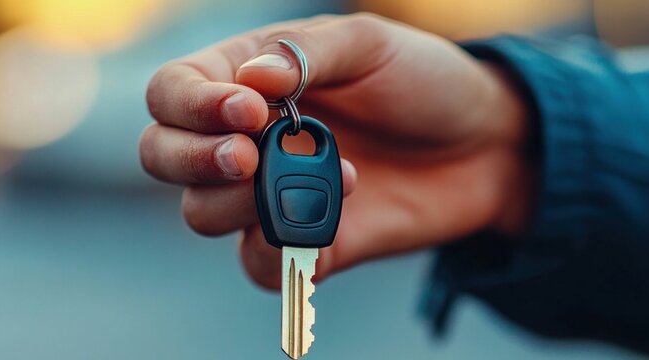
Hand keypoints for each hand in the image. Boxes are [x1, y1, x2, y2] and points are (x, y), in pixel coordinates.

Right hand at [139, 13, 532, 289]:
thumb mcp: (369, 44)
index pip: (173, 92)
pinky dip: (281, 249)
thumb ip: (303, 55)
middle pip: (163, 156)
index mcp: (247, 80)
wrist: (484, 144)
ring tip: (329, 175)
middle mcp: (246, 140)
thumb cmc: (423, 81)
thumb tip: (247, 82)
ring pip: (202, 213)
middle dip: (192, 158)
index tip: (248, 112)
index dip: (192, 105)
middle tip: (248, 157)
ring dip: (246, 202)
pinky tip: (336, 214)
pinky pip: (259, 264)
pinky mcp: (304, 244)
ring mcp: (269, 196)